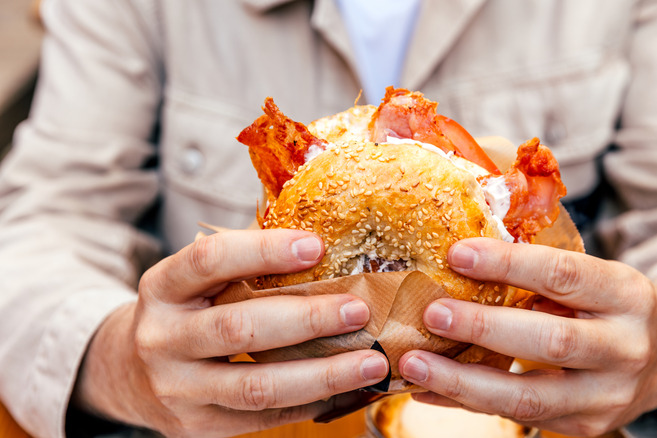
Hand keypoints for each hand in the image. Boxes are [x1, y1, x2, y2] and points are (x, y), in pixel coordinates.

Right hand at [72, 229, 388, 436]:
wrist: (129, 371)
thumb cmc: (186, 311)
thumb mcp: (196, 280)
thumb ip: (244, 263)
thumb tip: (326, 247)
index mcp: (163, 287)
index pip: (210, 260)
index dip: (264, 251)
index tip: (317, 246)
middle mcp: (162, 338)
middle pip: (239, 328)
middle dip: (307, 319)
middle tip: (359, 310)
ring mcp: (177, 388)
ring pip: (256, 385)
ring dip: (322, 374)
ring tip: (371, 363)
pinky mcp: (197, 426)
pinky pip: (262, 418)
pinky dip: (311, 404)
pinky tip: (348, 390)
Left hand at [398, 238, 656, 435]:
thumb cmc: (614, 305)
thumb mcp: (597, 277)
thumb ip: (545, 273)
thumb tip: (461, 259)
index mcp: (625, 295)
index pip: (564, 274)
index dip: (508, 264)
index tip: (457, 254)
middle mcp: (624, 348)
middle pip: (550, 341)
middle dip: (483, 327)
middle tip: (432, 312)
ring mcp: (606, 396)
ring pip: (529, 397)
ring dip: (463, 382)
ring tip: (415, 364)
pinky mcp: (585, 426)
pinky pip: (518, 417)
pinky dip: (466, 404)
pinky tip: (428, 390)